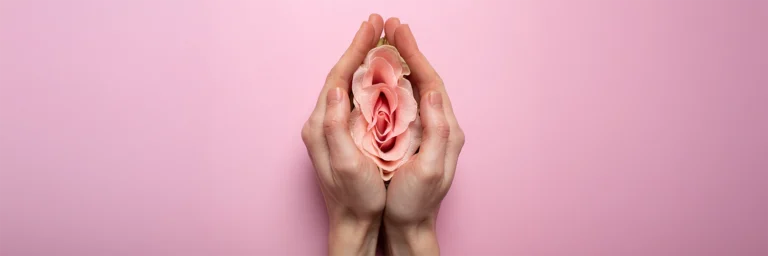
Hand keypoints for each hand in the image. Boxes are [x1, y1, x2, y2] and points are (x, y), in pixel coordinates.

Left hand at [301, 14, 386, 255]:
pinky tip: (379, 75)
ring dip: (362, 61)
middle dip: (359, 48)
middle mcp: (321, 122)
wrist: (353, 222)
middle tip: (378, 25)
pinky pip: (353, 98)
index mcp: (322, 124)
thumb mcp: (345, 163)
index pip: (338, 76)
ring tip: (380, 42)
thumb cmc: (355, 197)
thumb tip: (338, 88)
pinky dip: (366, 80)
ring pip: (347, 84)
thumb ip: (336, 125)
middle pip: (341, 75)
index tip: (373, 28)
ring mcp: (330, 128)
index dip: (356, 50)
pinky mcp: (340, 135)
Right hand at [380, 18, 465, 255]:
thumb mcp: (429, 169)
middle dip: (408, 52)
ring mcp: (427, 131)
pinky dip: (393, 83)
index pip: (430, 82)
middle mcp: (440, 125)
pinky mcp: (415, 137)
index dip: (414, 55)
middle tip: (391, 27)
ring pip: (414, 88)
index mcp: (446, 129)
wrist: (410, 226)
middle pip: (424, 79)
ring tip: (385, 42)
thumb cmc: (416, 202)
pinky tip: (381, 75)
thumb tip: (433, 93)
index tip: (398, 33)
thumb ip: (436, 131)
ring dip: (401, 64)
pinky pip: (405, 102)